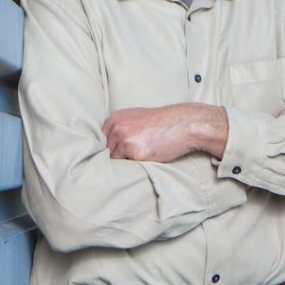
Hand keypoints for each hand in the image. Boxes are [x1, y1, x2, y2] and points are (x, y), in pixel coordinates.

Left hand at [102, 103, 227, 161]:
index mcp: (116, 117)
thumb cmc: (164, 124)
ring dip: (123, 163)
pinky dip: (133, 167)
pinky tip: (145, 160)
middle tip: (124, 162)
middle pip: (104, 151)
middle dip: (113, 157)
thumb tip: (110, 147)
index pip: (100, 139)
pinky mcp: (134, 151)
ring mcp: (124, 139)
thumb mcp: (138, 119)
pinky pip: (126, 166)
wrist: (184, 124)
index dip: (107, 149)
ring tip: (138, 159)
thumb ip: (122, 128)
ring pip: (114, 160)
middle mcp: (117, 126)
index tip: (111, 156)